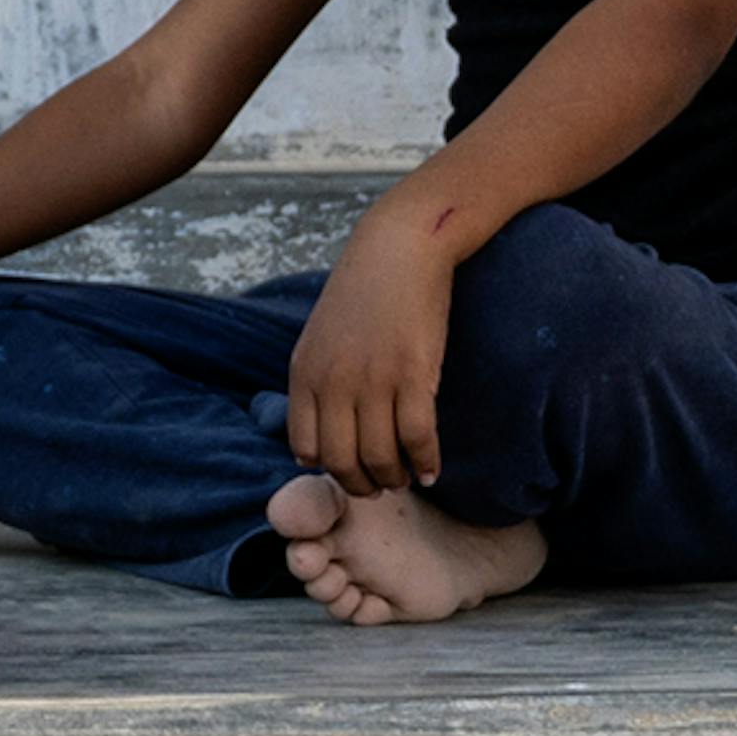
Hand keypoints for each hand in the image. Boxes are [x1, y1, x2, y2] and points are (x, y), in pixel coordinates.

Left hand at [281, 220, 465, 492]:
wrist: (398, 249)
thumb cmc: (362, 293)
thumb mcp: (318, 339)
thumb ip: (310, 390)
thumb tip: (305, 456)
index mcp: (304, 374)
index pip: (306, 448)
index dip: (328, 469)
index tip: (349, 472)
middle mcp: (333, 383)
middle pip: (342, 461)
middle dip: (362, 484)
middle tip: (381, 486)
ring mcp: (373, 380)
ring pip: (380, 457)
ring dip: (395, 478)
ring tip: (407, 478)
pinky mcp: (413, 375)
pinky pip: (418, 438)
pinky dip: (426, 462)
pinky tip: (432, 469)